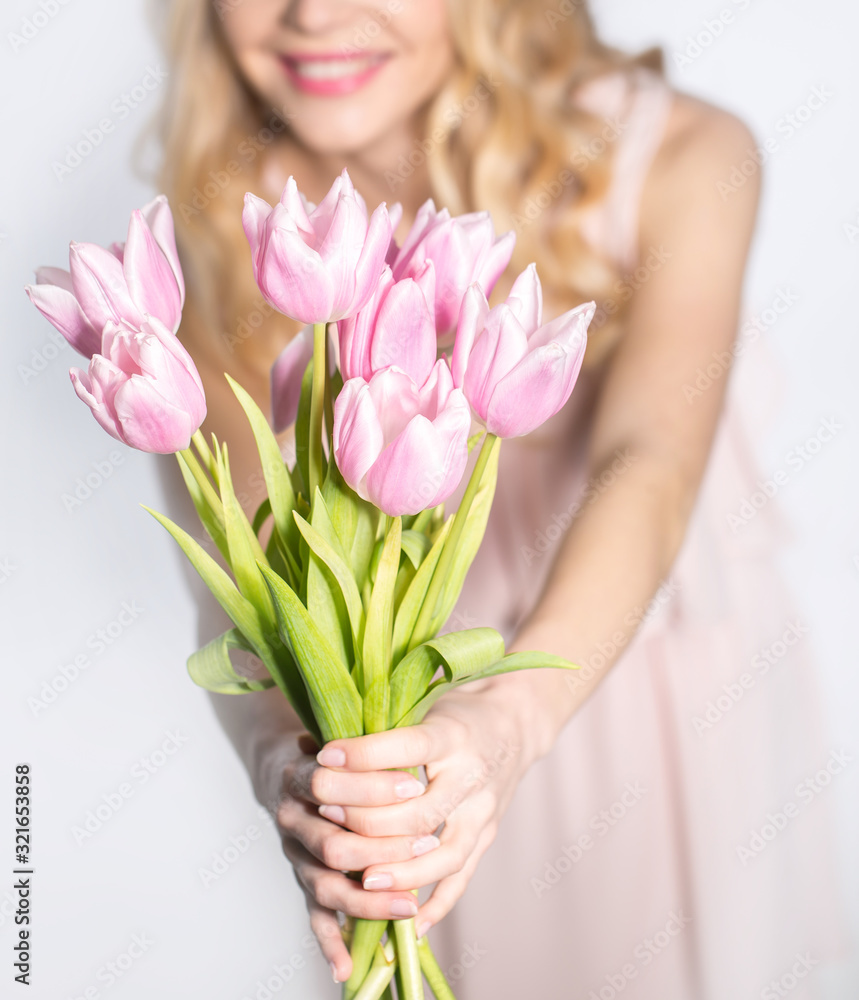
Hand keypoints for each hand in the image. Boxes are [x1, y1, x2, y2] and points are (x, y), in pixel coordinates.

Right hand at [274, 731, 439, 981]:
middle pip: (331, 844)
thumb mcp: (344, 740)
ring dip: (367, 901)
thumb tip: (411, 753)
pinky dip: (330, 943)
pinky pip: (315, 915)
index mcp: (300, 777)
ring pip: (326, 886)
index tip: (415, 787)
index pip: (330, 784)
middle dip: (380, 849)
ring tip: (407, 907)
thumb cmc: (330, 752)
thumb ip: (368, 747)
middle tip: (425, 846)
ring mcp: (295, 854)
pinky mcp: (302, 880)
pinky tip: (346, 968)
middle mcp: (291, 819)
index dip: (372, 788)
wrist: (285, 767)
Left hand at [309, 673, 550, 959]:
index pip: (407, 748)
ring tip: (364, 880)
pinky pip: (464, 876)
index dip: (364, 756)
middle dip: (369, 821)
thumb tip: (320, 747)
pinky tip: (411, 923)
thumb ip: (384, 726)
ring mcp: (484, 811)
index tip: (326, 757)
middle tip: (327, 819)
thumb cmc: (458, 711)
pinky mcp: (488, 834)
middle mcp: (472, 776)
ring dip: (403, 872)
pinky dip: (438, 904)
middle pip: (420, 812)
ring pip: (445, 854)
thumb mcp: (426, 704)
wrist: (514, 722)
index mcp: (454, 735)